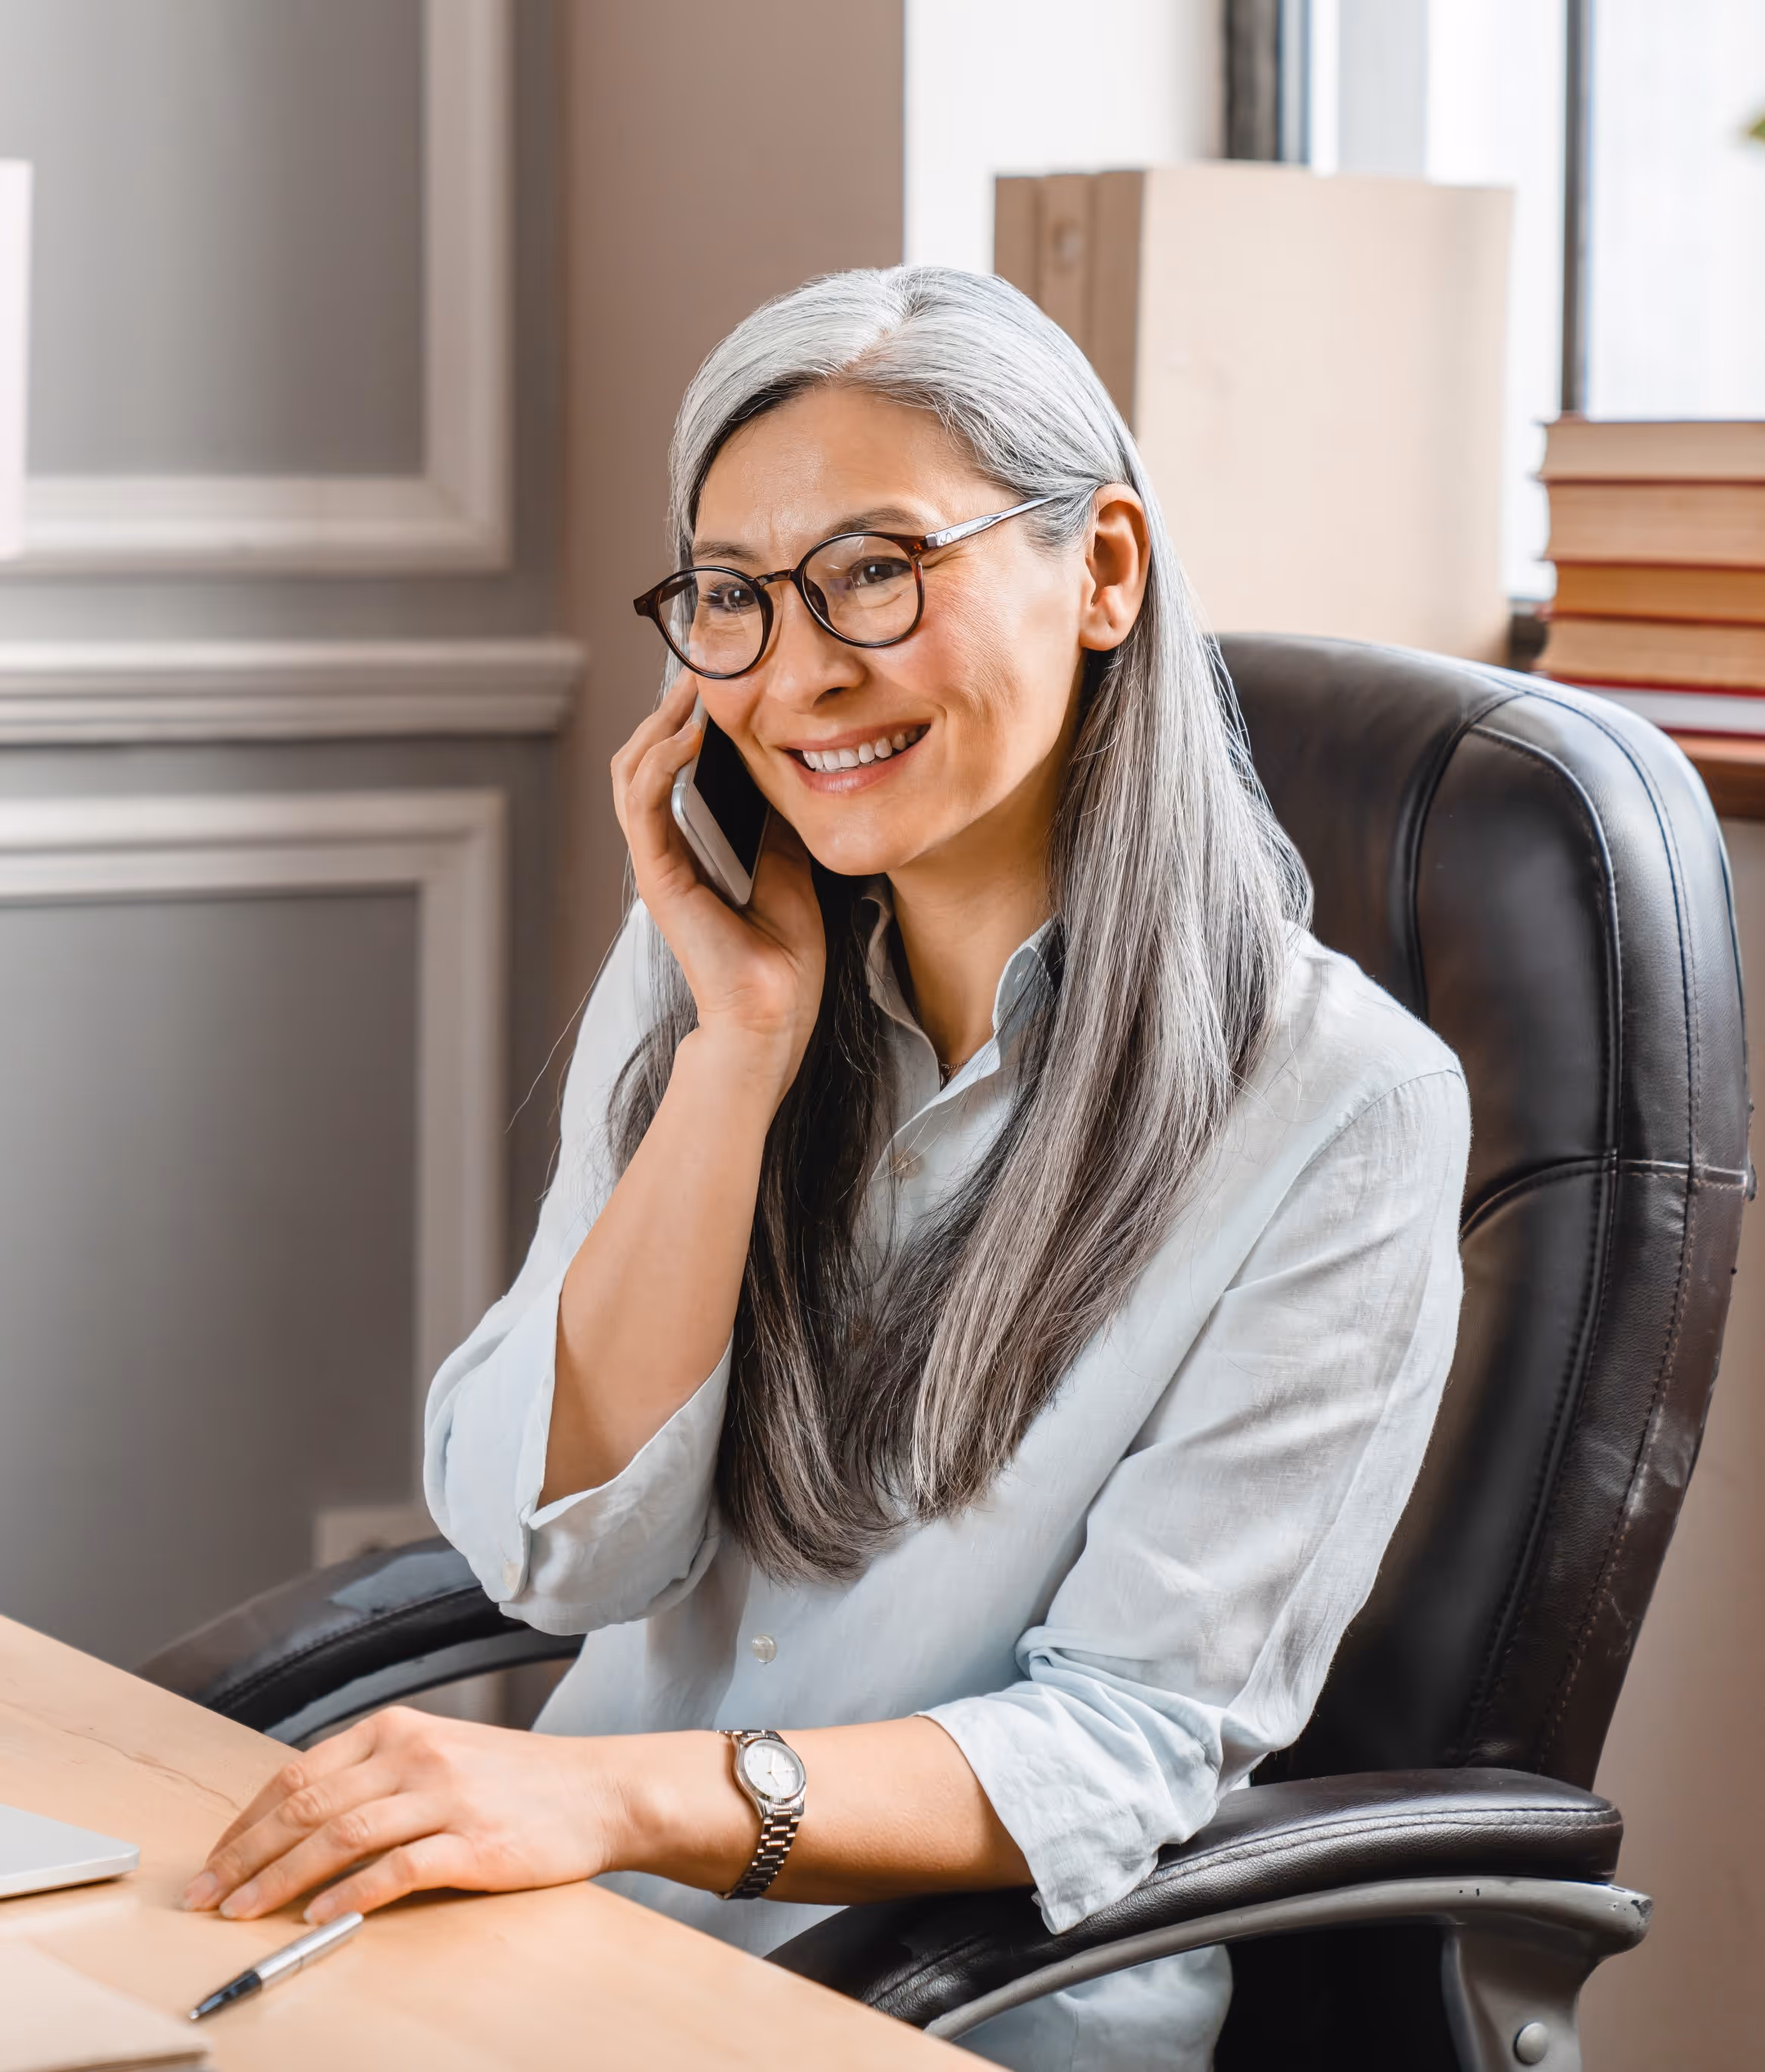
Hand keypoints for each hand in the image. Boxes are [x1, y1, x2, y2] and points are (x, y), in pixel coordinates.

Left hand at [180, 1707, 620, 1923]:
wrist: (599, 1789)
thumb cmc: (518, 1780)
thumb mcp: (440, 1753)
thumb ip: (377, 1775)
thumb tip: (299, 1821)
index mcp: (399, 1728)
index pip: (298, 1774)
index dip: (246, 1822)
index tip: (214, 1861)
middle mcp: (416, 1753)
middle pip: (307, 1806)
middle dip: (245, 1856)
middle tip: (206, 1896)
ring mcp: (445, 1796)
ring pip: (339, 1837)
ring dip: (279, 1880)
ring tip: (243, 1913)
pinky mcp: (473, 1842)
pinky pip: (395, 1869)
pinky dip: (349, 1894)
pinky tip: (320, 1916)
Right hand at [612, 674, 823, 1103]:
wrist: (774, 1014)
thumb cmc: (783, 956)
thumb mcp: (790, 867)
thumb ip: (777, 823)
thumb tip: (793, 770)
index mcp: (691, 848)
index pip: (672, 769)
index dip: (683, 722)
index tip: (716, 679)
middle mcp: (666, 850)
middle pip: (642, 760)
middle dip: (665, 710)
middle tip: (698, 667)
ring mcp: (658, 863)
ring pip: (631, 772)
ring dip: (657, 724)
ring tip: (688, 689)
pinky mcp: (659, 877)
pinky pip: (643, 805)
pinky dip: (659, 764)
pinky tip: (684, 736)